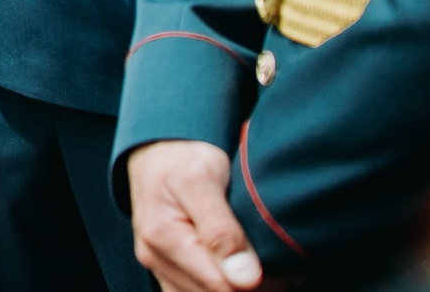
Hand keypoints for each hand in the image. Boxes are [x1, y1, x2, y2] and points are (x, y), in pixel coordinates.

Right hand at [129, 141, 263, 291]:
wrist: (157, 150)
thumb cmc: (181, 157)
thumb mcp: (202, 177)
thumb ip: (221, 229)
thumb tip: (245, 280)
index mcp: (162, 237)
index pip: (223, 287)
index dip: (258, 279)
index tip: (274, 256)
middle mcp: (155, 258)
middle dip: (248, 281)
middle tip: (266, 251)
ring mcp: (160, 267)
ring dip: (236, 284)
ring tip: (251, 255)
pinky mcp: (167, 271)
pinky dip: (222, 284)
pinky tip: (234, 265)